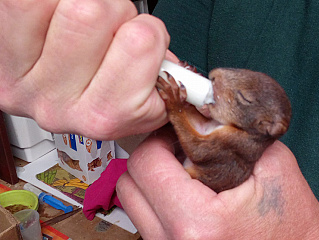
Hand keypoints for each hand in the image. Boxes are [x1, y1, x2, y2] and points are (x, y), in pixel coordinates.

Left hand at [0, 0, 172, 139]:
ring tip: (76, 26)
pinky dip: (50, 1)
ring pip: (74, 5)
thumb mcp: (138, 93)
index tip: (136, 45)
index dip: (149, 32)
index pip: (144, 42)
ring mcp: (25, 82)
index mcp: (108, 117)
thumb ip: (168, 81)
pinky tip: (49, 21)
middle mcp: (62, 109)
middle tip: (104, 32)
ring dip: (85, 3)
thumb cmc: (97, 79)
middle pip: (101, 14)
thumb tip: (202, 86)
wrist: (39, 76)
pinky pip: (32, 0)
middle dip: (115, 11)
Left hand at [117, 126, 318, 238]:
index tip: (177, 133)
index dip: (159, 139)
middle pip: (129, 183)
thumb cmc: (291, 220)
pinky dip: (156, 198)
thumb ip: (234, 134)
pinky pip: (144, 217)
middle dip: (152, 157)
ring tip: (181, 172)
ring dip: (151, 179)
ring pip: (131, 201)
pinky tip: (184, 192)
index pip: (147, 164)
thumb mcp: (273, 166)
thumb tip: (199, 117)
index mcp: (198, 222)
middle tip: (178, 149)